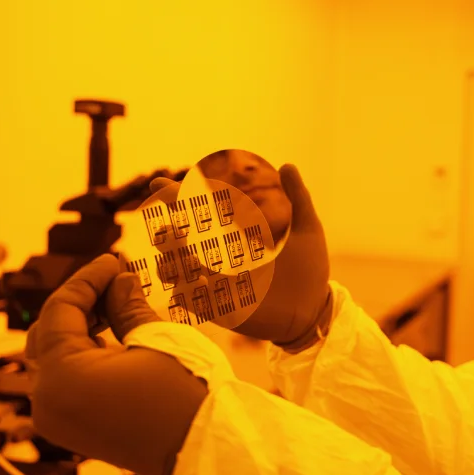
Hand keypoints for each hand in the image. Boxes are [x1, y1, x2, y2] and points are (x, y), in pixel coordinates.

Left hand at [24, 254, 207, 474]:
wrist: (206, 443)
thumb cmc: (185, 388)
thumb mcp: (156, 337)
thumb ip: (127, 305)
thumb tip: (118, 280)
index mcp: (62, 376)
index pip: (60, 310)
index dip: (88, 278)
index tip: (115, 258)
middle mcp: (48, 401)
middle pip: (51, 333)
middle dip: (83, 301)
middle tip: (116, 277)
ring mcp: (58, 418)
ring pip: (58, 356)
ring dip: (84, 326)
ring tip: (119, 302)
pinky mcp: (74, 427)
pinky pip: (68, 380)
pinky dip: (86, 353)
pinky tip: (116, 334)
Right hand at [150, 164, 332, 348]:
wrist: (316, 306)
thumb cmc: (309, 268)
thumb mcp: (306, 229)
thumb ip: (297, 198)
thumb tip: (287, 165)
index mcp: (233, 235)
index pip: (196, 213)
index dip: (173, 197)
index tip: (158, 184)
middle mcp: (218, 258)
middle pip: (172, 244)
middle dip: (165, 237)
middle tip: (175, 232)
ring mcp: (216, 284)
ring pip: (172, 271)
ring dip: (171, 262)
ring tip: (186, 260)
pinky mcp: (220, 309)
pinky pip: (188, 300)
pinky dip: (186, 291)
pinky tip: (201, 283)